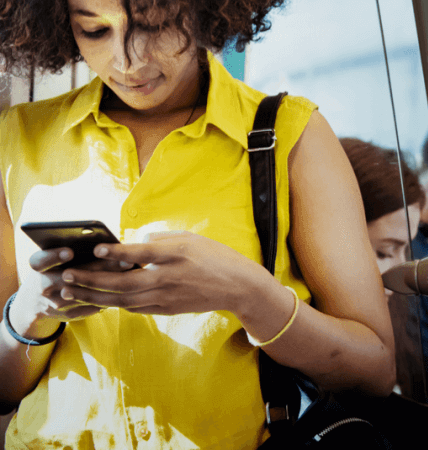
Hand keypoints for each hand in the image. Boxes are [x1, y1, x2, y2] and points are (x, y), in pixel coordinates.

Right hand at [10, 247, 130, 338]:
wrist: (36, 302)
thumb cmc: (54, 269)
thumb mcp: (54, 259)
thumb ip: (72, 249)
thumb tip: (104, 241)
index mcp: (38, 268)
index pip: (41, 261)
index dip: (54, 257)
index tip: (70, 252)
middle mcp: (43, 286)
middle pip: (72, 277)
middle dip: (100, 268)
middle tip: (125, 259)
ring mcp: (56, 303)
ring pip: (86, 293)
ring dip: (111, 282)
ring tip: (131, 270)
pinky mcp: (69, 314)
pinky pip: (93, 305)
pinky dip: (110, 294)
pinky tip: (129, 284)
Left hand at [57, 231, 271, 314]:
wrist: (238, 286)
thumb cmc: (215, 256)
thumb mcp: (190, 238)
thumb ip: (159, 239)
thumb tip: (133, 244)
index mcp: (175, 255)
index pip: (141, 253)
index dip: (117, 252)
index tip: (96, 248)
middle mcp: (168, 278)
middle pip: (123, 283)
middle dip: (92, 280)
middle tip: (68, 277)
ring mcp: (167, 297)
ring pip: (124, 300)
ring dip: (95, 297)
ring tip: (73, 292)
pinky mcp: (168, 309)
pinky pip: (135, 308)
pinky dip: (115, 304)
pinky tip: (100, 299)